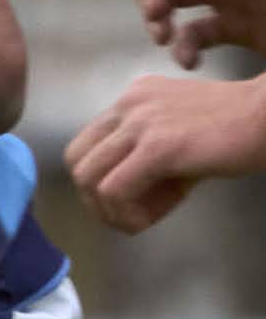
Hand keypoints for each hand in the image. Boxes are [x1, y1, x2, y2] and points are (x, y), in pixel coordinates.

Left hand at [65, 72, 265, 233]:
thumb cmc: (240, 134)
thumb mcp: (183, 137)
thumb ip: (148, 156)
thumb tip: (120, 201)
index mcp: (136, 98)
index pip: (91, 145)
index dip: (105, 179)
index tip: (138, 197)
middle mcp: (130, 104)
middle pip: (78, 160)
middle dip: (95, 198)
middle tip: (126, 217)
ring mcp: (141, 123)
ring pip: (87, 177)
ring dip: (108, 210)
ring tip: (139, 221)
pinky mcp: (158, 147)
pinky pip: (113, 190)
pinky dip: (124, 214)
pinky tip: (148, 220)